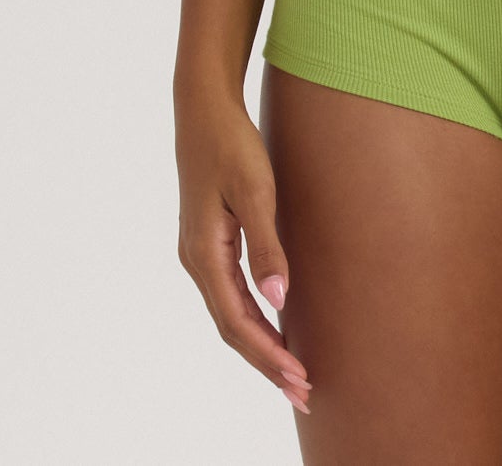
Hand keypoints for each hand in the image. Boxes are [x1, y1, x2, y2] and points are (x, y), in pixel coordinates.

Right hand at [176, 89, 312, 415]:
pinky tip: (275, 325)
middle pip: (232, 328)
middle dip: (266, 362)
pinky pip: (230, 294)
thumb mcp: (254, 190)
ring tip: (294, 370)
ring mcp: (200, 252)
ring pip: (230, 313)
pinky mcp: (210, 241)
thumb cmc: (231, 143)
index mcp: (204, 254)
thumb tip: (279, 301)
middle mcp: (197, 260)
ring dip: (261, 344)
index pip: (238, 322)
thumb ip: (266, 246)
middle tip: (304, 392)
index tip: (299, 379)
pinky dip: (253, 319)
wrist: (203, 108)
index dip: (269, 355)